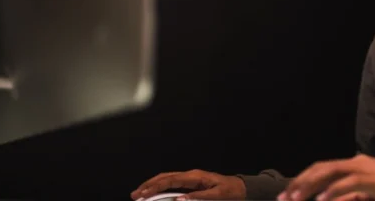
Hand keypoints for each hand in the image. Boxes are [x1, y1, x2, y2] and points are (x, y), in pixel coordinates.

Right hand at [130, 169, 245, 199]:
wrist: (240, 187)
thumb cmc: (230, 191)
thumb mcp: (217, 195)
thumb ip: (198, 197)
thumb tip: (178, 199)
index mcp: (195, 176)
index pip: (170, 180)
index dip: (154, 187)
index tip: (142, 194)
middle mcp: (190, 175)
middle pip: (165, 177)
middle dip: (149, 185)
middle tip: (134, 194)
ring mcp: (191, 178)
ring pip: (167, 179)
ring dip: (153, 186)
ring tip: (140, 193)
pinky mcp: (192, 183)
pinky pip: (173, 184)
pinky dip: (161, 187)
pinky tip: (154, 193)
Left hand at [278, 154, 374, 200]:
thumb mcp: (372, 195)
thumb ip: (353, 196)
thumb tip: (331, 200)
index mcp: (356, 164)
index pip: (323, 168)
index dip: (303, 179)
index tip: (287, 194)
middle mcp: (359, 162)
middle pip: (322, 168)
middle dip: (300, 182)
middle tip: (284, 197)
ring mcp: (368, 169)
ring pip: (331, 172)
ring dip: (310, 186)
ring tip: (295, 198)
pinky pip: (349, 184)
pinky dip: (333, 191)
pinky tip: (321, 200)